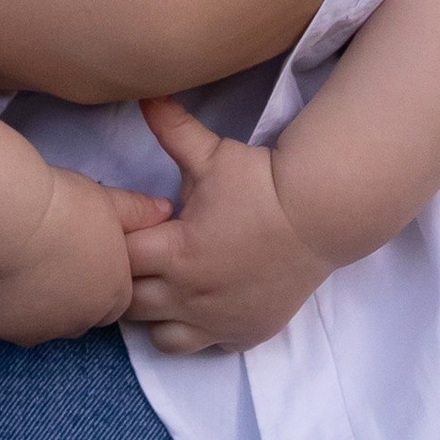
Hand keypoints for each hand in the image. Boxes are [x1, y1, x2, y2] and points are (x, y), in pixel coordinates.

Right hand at [0, 167, 163, 346]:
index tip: (81, 254)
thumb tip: (163, 210)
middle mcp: (79, 322)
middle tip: (50, 256)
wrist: (5, 222)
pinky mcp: (1, 331)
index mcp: (112, 295)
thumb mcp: (108, 202)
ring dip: (35, 302)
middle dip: (68, 294)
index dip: (98, 277)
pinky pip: (5, 321)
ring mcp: (38, 330)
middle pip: (78, 315)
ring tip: (21, 262)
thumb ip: (137, 212)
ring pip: (40, 322)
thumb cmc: (62, 208)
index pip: (113, 300)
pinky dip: (3, 303)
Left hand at [121, 97, 335, 354]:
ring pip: (158, 336)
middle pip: (129, 305)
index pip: (119, 261)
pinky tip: (199, 305)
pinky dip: (193, 331)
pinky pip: (200, 347)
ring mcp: (216, 322)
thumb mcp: (212, 154)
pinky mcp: (242, 335)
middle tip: (141, 260)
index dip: (118, 245)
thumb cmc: (263, 182)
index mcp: (176, 252)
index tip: (132, 230)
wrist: (321, 212)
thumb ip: (171, 128)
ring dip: (154, 315)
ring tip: (164, 288)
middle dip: (128, 283)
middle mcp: (190, 295)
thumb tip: (143, 93)